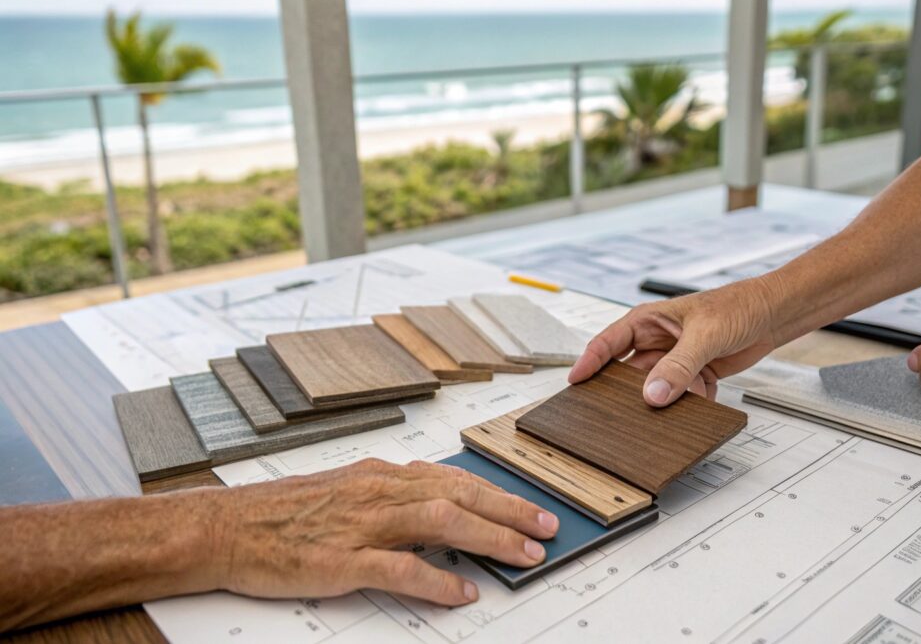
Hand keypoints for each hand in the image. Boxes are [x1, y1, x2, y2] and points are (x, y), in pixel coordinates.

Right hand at [212, 458, 558, 604]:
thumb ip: (392, 497)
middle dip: (509, 511)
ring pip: (440, 521)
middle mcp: (378, 492)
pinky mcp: (341, 560)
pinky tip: (461, 591)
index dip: (498, 494)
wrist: (227, 526)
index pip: (454, 478)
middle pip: (459, 494)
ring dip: (488, 537)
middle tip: (546, 527)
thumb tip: (439, 504)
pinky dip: (436, 579)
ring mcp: (361, 524)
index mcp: (381, 475)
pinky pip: (398, 569)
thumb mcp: (347, 490)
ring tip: (522, 555)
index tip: (529, 506)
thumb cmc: (285, 512)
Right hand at [569, 277, 779, 405]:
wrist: (774, 314)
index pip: (607, 343)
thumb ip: (678, 366)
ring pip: (655, 389)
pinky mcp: (693, 375)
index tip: (575, 383)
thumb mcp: (704, 335)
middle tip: (616, 414)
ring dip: (664, 402)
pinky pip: (681, 397)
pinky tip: (698, 406)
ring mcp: (674, 360)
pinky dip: (689, 404)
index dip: (588, 363)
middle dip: (626, 392)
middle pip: (628, 373)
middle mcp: (656, 342)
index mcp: (647, 321)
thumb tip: (653, 395)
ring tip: (664, 414)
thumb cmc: (738, 306)